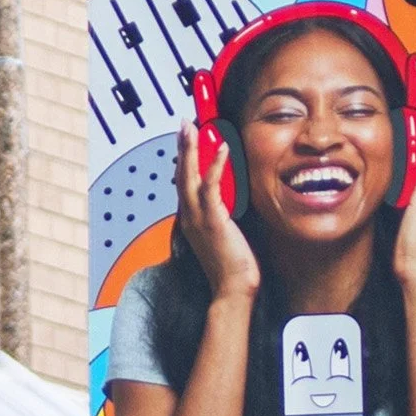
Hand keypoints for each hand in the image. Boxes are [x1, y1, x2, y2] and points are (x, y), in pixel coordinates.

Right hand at [175, 122, 260, 302]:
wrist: (232, 290)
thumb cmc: (233, 268)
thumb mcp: (225, 237)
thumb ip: (225, 218)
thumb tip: (235, 205)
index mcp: (192, 221)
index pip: (184, 185)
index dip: (185, 162)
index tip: (188, 143)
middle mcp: (190, 217)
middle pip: (180, 175)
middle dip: (182, 148)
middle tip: (183, 125)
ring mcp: (198, 218)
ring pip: (188, 176)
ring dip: (189, 149)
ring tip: (190, 128)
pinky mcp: (212, 220)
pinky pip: (210, 186)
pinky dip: (215, 165)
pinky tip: (222, 149)